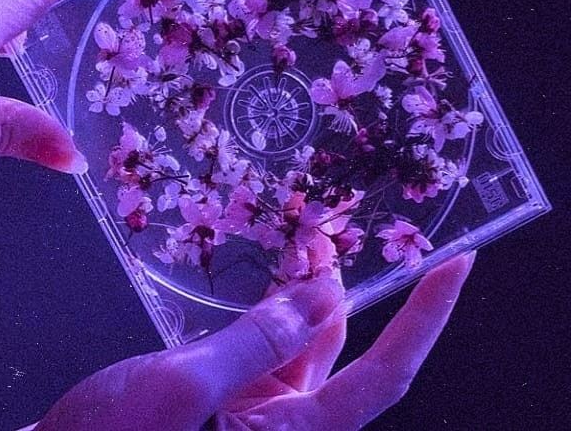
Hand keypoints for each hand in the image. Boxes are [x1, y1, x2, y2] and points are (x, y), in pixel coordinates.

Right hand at [32, 252, 473, 430]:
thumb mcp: (185, 387)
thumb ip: (257, 342)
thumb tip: (319, 296)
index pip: (382, 375)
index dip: (424, 319)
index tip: (453, 265)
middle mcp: (285, 428)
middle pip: (341, 350)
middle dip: (344, 287)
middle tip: (338, 228)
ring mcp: (257, 411)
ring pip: (303, 342)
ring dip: (304, 291)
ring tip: (305, 237)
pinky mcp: (231, 395)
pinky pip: (269, 344)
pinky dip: (273, 306)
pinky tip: (271, 270)